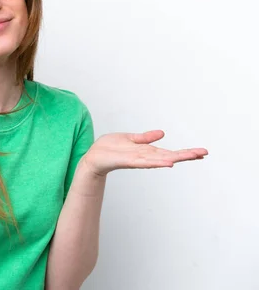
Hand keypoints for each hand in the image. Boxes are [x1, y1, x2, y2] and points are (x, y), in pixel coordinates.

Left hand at [82, 130, 207, 176]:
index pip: (170, 152)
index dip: (185, 152)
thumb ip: (145, 138)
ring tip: (190, 156)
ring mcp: (137, 160)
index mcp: (147, 151)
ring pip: (160, 159)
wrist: (93, 156)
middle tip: (204, 153)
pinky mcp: (127, 161)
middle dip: (186, 155)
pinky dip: (156, 163)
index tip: (202, 152)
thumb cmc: (109, 148)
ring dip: (175, 158)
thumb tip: (162, 133)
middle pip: (170, 156)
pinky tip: (168, 163)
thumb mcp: (130, 138)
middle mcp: (145, 157)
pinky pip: (144, 162)